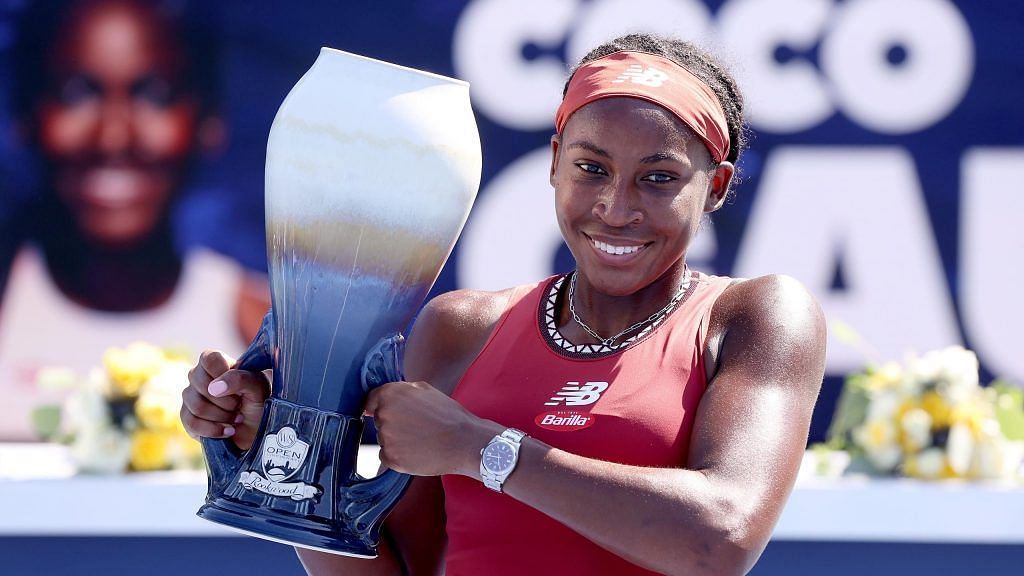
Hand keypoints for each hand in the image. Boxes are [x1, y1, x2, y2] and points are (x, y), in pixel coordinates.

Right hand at [181, 350, 268, 450]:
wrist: (256, 430)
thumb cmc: (258, 403)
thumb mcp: (258, 387)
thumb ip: (240, 379)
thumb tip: (215, 387)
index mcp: (218, 363)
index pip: (208, 358)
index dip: (222, 373)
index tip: (237, 387)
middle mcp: (200, 377)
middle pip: (200, 383)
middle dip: (226, 401)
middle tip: (239, 406)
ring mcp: (191, 397)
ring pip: (197, 406)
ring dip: (222, 417)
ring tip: (236, 418)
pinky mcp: (187, 417)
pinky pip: (192, 423)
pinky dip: (214, 430)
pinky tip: (228, 431)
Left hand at [364, 381, 498, 476]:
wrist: (463, 442)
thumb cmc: (448, 415)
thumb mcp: (426, 390)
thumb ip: (401, 390)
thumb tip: (386, 395)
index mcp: (390, 394)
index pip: (370, 400)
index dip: (378, 406)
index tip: (390, 413)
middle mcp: (384, 414)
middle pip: (379, 420)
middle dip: (392, 423)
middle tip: (415, 427)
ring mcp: (386, 438)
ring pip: (383, 439)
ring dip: (396, 440)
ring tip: (419, 439)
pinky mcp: (391, 458)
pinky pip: (386, 456)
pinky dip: (398, 455)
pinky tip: (416, 451)